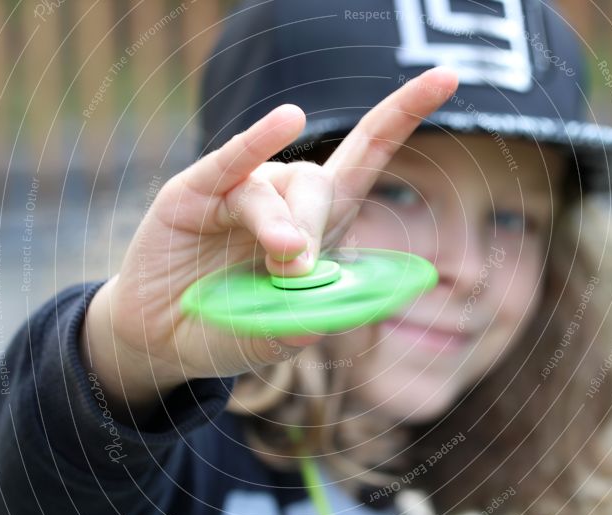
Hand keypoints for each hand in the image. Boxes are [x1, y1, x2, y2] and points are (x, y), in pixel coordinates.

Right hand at [81, 67, 459, 415]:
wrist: (163, 339)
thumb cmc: (229, 329)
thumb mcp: (276, 335)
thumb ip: (304, 322)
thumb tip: (324, 300)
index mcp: (314, 225)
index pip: (364, 157)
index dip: (402, 116)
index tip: (448, 78)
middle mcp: (281, 198)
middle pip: (319, 180)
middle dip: (316, 226)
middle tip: (294, 274)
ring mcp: (237, 192)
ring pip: (277, 183)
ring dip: (281, 226)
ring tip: (276, 265)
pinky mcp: (194, 193)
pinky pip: (232, 162)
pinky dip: (256, 142)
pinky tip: (285, 122)